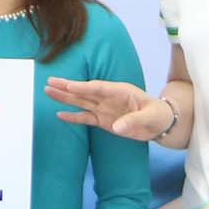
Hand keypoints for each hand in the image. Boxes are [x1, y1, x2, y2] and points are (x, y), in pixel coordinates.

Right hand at [45, 76, 172, 139]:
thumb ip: (134, 120)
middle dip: (67, 87)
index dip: (83, 86)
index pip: (98, 87)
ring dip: (65, 97)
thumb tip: (117, 127)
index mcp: (120, 91)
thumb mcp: (149, 117)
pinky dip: (73, 117)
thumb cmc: (157, 114)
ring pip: (81, 102)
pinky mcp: (103, 120)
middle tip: (49, 81)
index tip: (68, 85)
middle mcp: (108, 97)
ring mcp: (104, 108)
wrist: (160, 123)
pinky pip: (85, 118)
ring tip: (48, 91)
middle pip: (84, 91)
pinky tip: (60, 114)